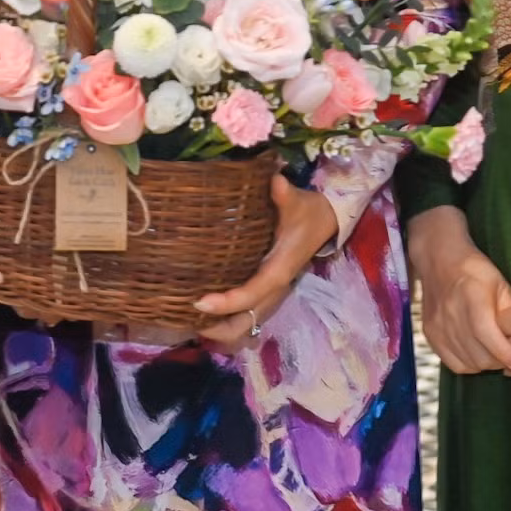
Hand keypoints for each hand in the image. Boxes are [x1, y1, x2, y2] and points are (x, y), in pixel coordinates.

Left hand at [192, 174, 338, 348]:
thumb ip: (285, 195)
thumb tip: (277, 181)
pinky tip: (204, 311)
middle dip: (216, 329)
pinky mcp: (265, 292)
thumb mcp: (299, 202)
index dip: (225, 303)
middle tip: (185, 317)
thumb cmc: (308, 212)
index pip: (250, 295)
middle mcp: (273, 290)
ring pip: (244, 327)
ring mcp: (270, 295)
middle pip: (244, 325)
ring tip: (188, 319)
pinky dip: (225, 321)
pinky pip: (245, 318)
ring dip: (218, 329)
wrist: (326, 221)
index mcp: (278, 271)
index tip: (198, 302)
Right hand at [405, 207, 510, 375]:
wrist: (439, 261)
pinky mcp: (430, 334)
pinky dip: (470, 364)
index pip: (488, 334)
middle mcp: (450, 313)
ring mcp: (438, 326)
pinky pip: (454, 364)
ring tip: (496, 352)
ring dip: (487, 363)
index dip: (506, 354)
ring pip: (469, 363)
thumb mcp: (500, 285)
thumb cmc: (475, 271)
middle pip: (480, 354)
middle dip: (501, 361)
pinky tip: (478, 352)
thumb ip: (510, 314)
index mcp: (471, 297)